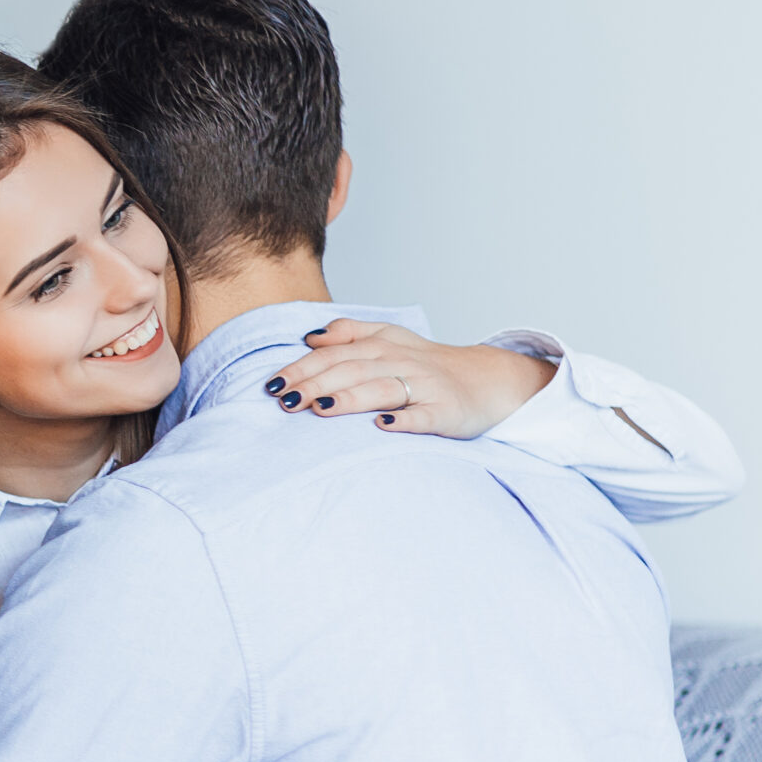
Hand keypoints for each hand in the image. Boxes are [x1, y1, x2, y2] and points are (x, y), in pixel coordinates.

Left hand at [264, 318, 555, 438]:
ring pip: (382, 389)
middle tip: (284, 400)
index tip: (272, 384)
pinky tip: (383, 426)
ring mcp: (425, 387)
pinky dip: (404, 421)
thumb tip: (310, 338)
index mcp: (383, 346)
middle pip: (352, 370)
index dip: (302, 368)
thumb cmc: (428, 365)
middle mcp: (401, 362)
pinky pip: (423, 416)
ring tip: (320, 409)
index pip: (334, 354)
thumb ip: (350, 334)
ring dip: (350, 398)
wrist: (488, 381)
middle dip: (315, 384)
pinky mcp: (446, 412)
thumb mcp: (389, 340)